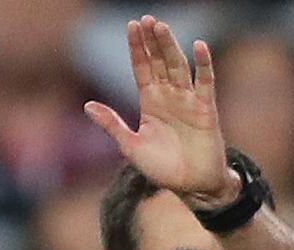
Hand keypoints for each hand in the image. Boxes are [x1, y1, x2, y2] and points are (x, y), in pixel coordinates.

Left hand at [84, 16, 238, 200]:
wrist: (191, 186)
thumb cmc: (162, 169)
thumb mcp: (131, 147)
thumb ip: (112, 125)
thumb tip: (87, 106)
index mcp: (150, 102)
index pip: (142, 68)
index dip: (137, 48)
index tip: (131, 26)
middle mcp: (169, 96)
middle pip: (159, 62)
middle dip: (152, 41)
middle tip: (146, 19)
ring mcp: (188, 101)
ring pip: (178, 67)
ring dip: (170, 47)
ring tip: (160, 27)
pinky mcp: (206, 109)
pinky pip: (205, 82)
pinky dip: (203, 64)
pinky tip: (198, 46)